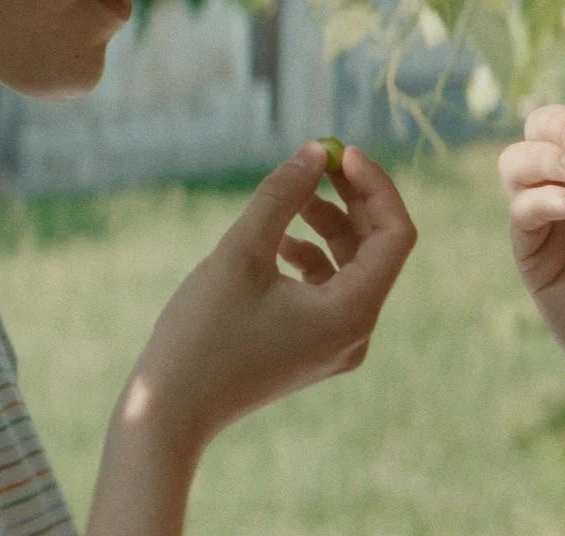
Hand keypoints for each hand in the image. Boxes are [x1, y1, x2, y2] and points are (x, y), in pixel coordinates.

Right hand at [120, 139, 416, 452]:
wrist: (170, 412)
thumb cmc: (202, 333)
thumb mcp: (240, 252)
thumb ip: (283, 196)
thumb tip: (316, 151)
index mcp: (352, 313)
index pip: (394, 235)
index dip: (374, 187)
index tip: (341, 153)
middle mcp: (356, 333)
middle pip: (377, 249)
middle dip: (351, 200)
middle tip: (320, 160)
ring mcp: (337, 345)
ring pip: (352, 267)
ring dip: (328, 224)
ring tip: (290, 197)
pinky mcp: (313, 348)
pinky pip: (330, 290)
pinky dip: (312, 256)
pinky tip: (277, 240)